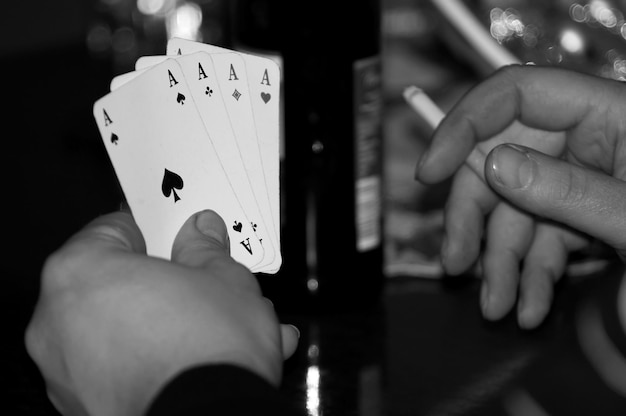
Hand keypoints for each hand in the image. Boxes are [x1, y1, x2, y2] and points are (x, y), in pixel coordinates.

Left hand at [25, 209, 298, 415]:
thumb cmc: (209, 348)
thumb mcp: (223, 277)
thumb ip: (205, 247)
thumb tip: (202, 233)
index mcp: (81, 273)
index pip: (113, 229)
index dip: (156, 229)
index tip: (179, 235)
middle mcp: (59, 322)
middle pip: (117, 284)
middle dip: (166, 283)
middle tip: (202, 282)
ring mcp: (68, 372)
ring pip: (125, 330)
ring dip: (170, 324)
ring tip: (222, 328)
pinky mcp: (87, 407)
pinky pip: (124, 368)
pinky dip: (159, 360)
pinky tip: (204, 361)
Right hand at [415, 65, 625, 327]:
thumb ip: (570, 192)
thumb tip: (494, 168)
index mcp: (609, 115)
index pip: (515, 94)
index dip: (463, 126)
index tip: (430, 171)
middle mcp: (589, 141)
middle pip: (501, 161)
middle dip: (474, 217)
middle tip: (454, 261)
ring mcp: (584, 180)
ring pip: (515, 210)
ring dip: (500, 262)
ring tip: (497, 307)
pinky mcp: (585, 216)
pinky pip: (541, 238)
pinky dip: (529, 274)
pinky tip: (529, 307)